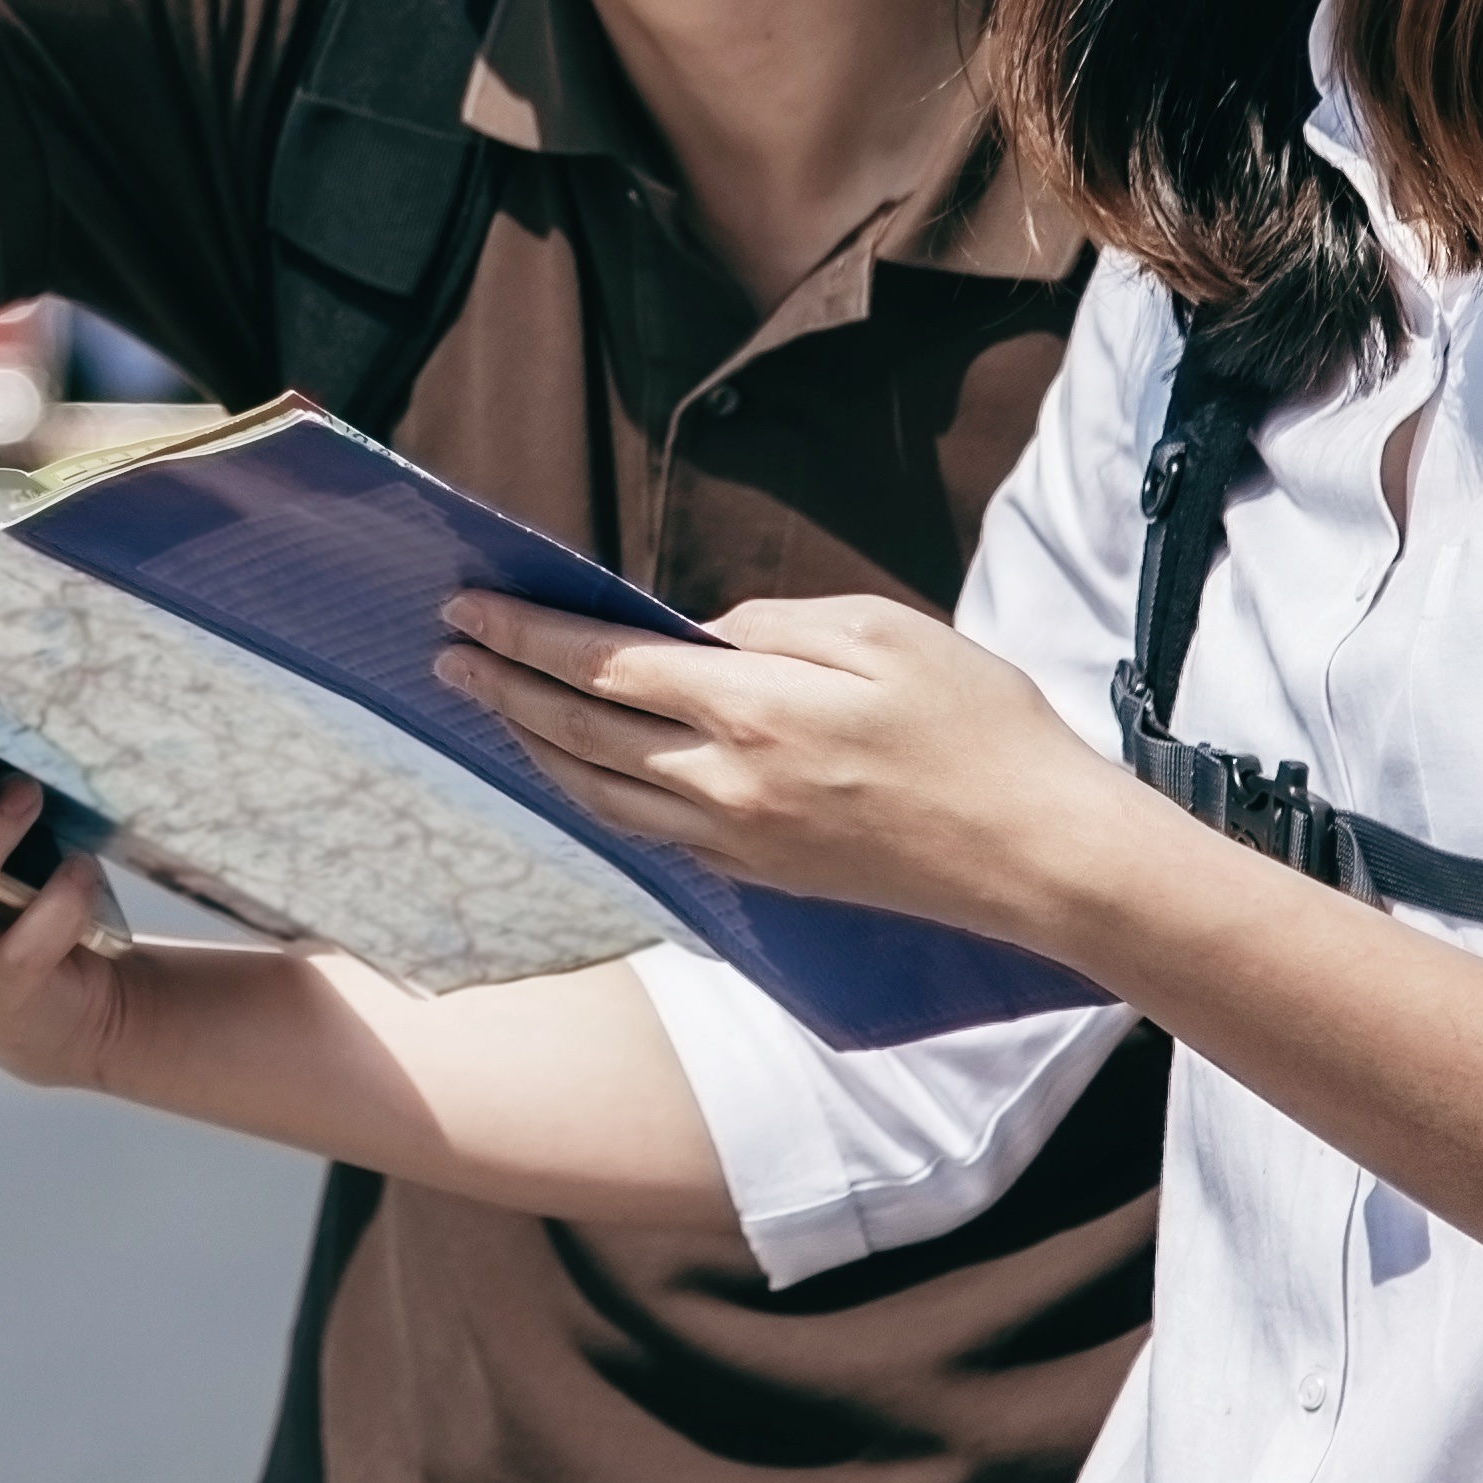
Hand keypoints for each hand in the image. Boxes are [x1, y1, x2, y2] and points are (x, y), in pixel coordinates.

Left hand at [435, 588, 1130, 946]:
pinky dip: (589, 792)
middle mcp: (726, 783)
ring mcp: (737, 842)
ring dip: (532, 745)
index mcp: (754, 708)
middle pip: (578, 730)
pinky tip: (573, 768)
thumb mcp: (880, 631)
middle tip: (446, 651)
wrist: (1036, 854)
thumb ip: (770, 626)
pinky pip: (643, 831)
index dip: (524, 633)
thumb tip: (693, 635)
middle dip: (502, 686)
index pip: (602, 664)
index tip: (467, 604)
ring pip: (597, 792)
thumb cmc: (976, 723)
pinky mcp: (757, 878)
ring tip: (491, 704)